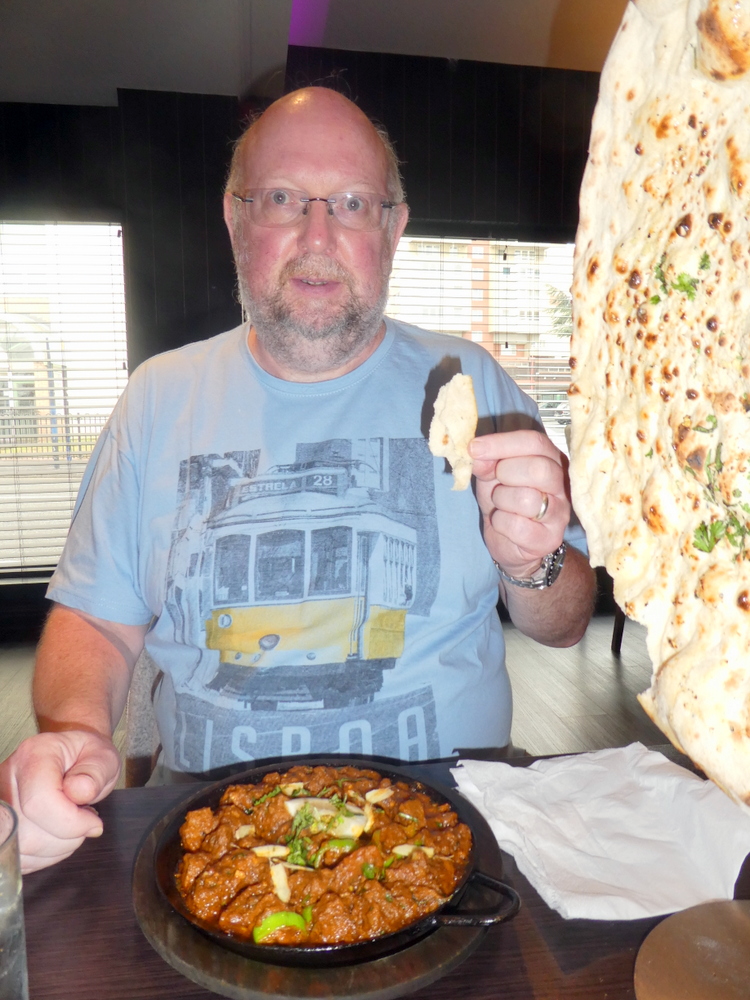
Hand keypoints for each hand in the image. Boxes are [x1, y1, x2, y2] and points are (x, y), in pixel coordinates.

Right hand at [0, 731, 120, 872]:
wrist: (73, 757)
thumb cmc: (87, 756)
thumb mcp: (103, 756)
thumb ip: (95, 772)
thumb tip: (78, 791)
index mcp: (33, 755)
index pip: (38, 801)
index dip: (70, 821)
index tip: (93, 820)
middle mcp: (7, 778)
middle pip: (26, 833)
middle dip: (65, 837)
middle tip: (84, 819)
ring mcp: (1, 803)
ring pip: (22, 850)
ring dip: (57, 847)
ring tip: (72, 823)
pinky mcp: (3, 825)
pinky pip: (19, 857)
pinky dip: (44, 855)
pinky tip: (57, 833)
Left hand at [470, 429, 570, 577]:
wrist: (509, 543)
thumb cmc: (504, 503)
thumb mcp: (491, 476)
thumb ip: (486, 462)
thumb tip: (476, 454)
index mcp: (550, 460)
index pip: (534, 441)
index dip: (502, 443)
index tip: (474, 448)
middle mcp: (561, 484)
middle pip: (539, 468)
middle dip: (506, 473)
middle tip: (496, 483)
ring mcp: (559, 513)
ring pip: (527, 498)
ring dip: (502, 500)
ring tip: (501, 505)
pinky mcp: (549, 538)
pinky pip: (518, 526)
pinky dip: (501, 524)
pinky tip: (504, 525)